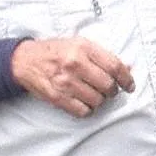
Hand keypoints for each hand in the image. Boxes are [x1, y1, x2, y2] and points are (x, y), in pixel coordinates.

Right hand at [10, 37, 133, 117]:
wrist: (26, 60)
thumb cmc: (56, 52)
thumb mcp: (81, 44)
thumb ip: (103, 56)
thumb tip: (127, 69)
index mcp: (84, 48)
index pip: (114, 67)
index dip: (126, 79)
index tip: (129, 85)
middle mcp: (75, 64)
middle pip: (107, 85)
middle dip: (112, 91)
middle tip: (109, 90)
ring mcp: (65, 82)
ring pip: (97, 100)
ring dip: (99, 100)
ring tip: (94, 94)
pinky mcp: (57, 97)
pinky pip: (82, 111)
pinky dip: (87, 109)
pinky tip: (84, 102)